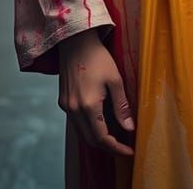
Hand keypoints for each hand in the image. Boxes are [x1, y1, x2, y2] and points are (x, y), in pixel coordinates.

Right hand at [58, 28, 134, 156]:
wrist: (75, 41)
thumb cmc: (97, 56)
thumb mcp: (115, 79)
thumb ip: (121, 106)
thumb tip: (129, 128)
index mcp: (88, 106)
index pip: (103, 138)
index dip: (117, 148)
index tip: (130, 152)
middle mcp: (73, 110)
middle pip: (91, 140)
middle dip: (108, 147)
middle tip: (124, 146)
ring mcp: (66, 106)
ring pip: (82, 133)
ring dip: (98, 138)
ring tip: (115, 136)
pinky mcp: (63, 101)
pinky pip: (76, 123)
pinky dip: (89, 128)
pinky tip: (101, 122)